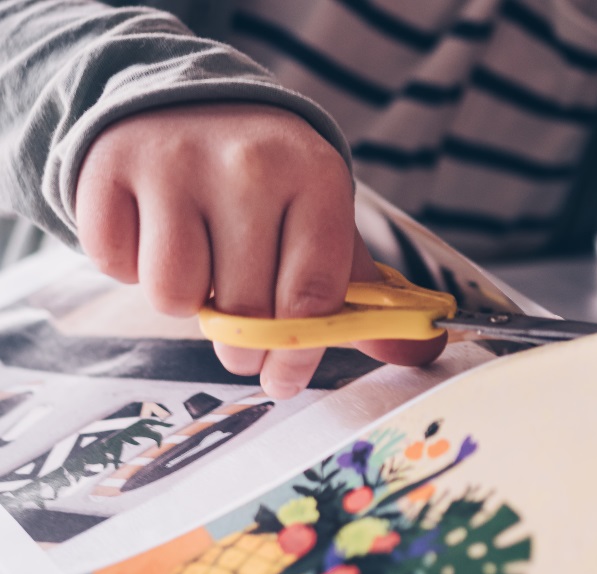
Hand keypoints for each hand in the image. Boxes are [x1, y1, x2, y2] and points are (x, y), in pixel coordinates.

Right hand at [75, 102, 444, 396]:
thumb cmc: (267, 180)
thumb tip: (421, 350)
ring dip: (185, 298)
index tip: (283, 379)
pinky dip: (131, 268)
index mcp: (316, 179)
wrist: (192, 105)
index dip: (297, 354)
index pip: (311, 295)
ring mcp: (177, 161)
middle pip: (242, 310)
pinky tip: (153, 233)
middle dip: (240, 339)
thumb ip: (364, 293)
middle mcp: (251, 165)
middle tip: (239, 317)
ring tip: (199, 262)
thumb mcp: (321, 220)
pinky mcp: (110, 166)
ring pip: (173, 296)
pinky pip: (116, 267)